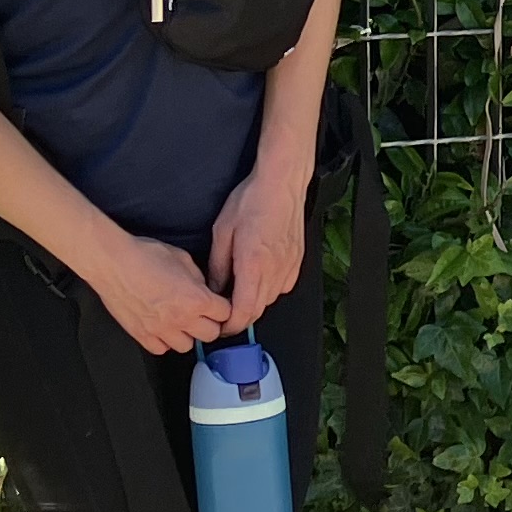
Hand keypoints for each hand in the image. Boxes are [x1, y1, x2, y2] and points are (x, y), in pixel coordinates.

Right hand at [89, 233, 231, 355]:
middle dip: (210, 323)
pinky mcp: (142, 335)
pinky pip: (161, 349)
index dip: (223, 307)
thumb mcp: (183, 258)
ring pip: (187, 346)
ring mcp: (161, 330)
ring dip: (187, 334)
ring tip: (181, 321)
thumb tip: (203, 288)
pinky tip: (162, 327)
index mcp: (196, 299)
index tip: (219, 305)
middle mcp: (181, 318)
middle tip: (202, 314)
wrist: (112, 262)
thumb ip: (199, 278)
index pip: (225, 313)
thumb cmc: (143, 255)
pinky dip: (165, 341)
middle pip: (211, 334)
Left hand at [206, 160, 310, 333]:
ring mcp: (288, 268)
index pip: (243, 312)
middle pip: (257, 311)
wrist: (281, 184)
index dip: (231, 327)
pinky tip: (259, 276)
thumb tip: (215, 289)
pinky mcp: (297, 263)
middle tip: (224, 314)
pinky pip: (281, 287)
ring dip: (254, 303)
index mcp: (253, 265)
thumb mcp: (222, 232)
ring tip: (239, 291)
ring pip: (269, 301)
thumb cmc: (252, 201)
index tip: (221, 327)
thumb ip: (218, 266)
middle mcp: (274, 271)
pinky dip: (268, 290)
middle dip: (240, 318)